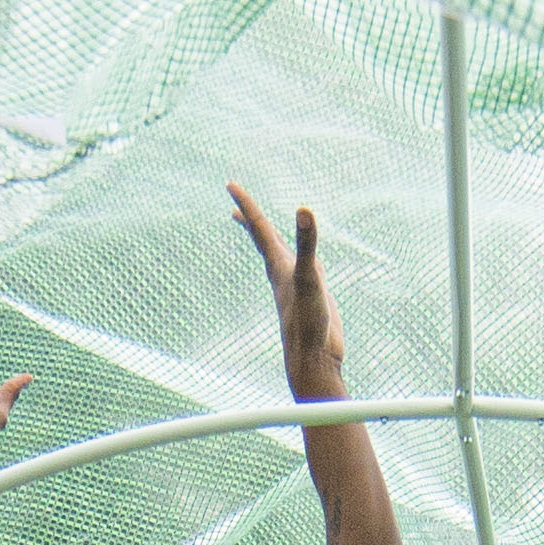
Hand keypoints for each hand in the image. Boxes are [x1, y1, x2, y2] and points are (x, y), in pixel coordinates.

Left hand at [231, 185, 351, 400]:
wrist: (313, 360)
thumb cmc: (307, 323)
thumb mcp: (309, 277)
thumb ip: (306, 244)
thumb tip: (303, 210)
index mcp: (278, 265)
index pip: (259, 227)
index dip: (246, 203)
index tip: (230, 183)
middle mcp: (282, 273)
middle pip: (262, 241)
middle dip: (250, 222)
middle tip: (235, 206)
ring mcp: (295, 286)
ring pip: (278, 256)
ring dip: (270, 241)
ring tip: (263, 231)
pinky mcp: (310, 297)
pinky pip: (300, 270)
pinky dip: (297, 259)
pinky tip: (301, 263)